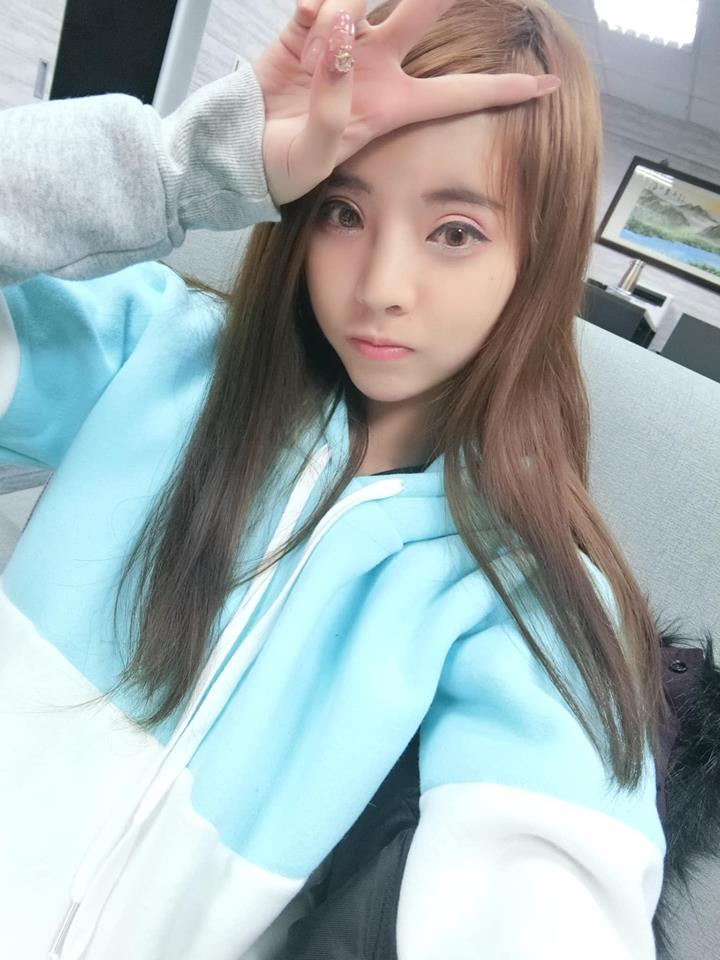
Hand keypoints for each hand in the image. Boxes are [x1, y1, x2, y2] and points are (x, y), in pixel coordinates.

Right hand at [252, 0, 559, 207]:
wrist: (236, 154)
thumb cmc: (284, 168)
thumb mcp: (317, 154)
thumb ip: (333, 100)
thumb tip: (342, 31)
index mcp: (393, 107)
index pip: (459, 94)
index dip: (503, 90)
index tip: (550, 84)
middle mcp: (378, 67)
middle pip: (424, 13)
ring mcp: (344, 43)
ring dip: (352, 2)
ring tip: (323, 39)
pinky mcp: (306, 26)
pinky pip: (319, 0)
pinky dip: (316, 8)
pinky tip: (308, 24)